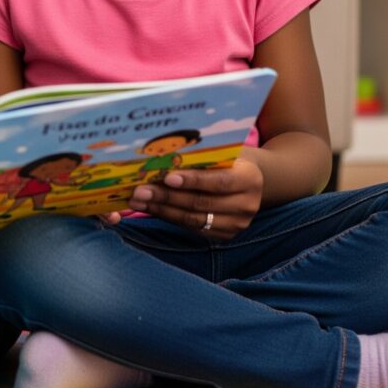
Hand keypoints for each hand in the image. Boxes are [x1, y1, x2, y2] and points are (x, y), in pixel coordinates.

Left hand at [125, 156, 264, 239]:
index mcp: (250, 179)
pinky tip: (151, 208)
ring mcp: (237, 224)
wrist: (250, 180)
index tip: (166, 177)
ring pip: (193, 219)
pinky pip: (192, 228)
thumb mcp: (222, 152)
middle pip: (201, 203)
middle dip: (167, 197)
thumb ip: (201, 157)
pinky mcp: (225, 235)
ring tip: (138, 201)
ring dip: (162, 210)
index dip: (192, 181)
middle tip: (140, 191)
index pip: (218, 182)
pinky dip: (169, 217)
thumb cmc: (228, 159)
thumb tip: (161, 157)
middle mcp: (247, 205)